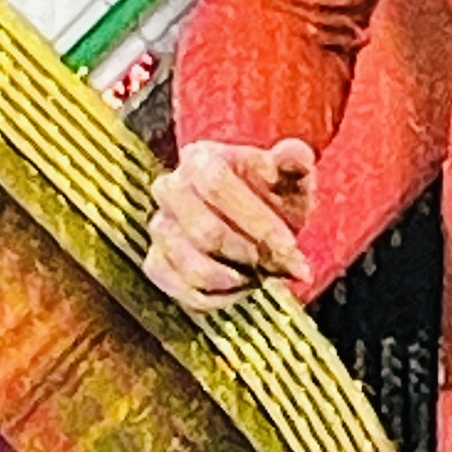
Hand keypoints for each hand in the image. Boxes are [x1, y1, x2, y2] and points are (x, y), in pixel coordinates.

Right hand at [146, 137, 316, 306]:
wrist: (251, 216)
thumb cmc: (271, 193)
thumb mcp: (289, 174)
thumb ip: (295, 160)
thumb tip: (295, 154)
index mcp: (198, 159)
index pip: (216, 185)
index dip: (256, 220)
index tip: (289, 245)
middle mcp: (169, 190)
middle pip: (205, 232)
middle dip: (251, 254)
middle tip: (281, 264)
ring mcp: (159, 228)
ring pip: (195, 269)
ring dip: (239, 279)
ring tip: (263, 274)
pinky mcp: (157, 264)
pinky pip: (185, 292)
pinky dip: (222, 297)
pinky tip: (243, 285)